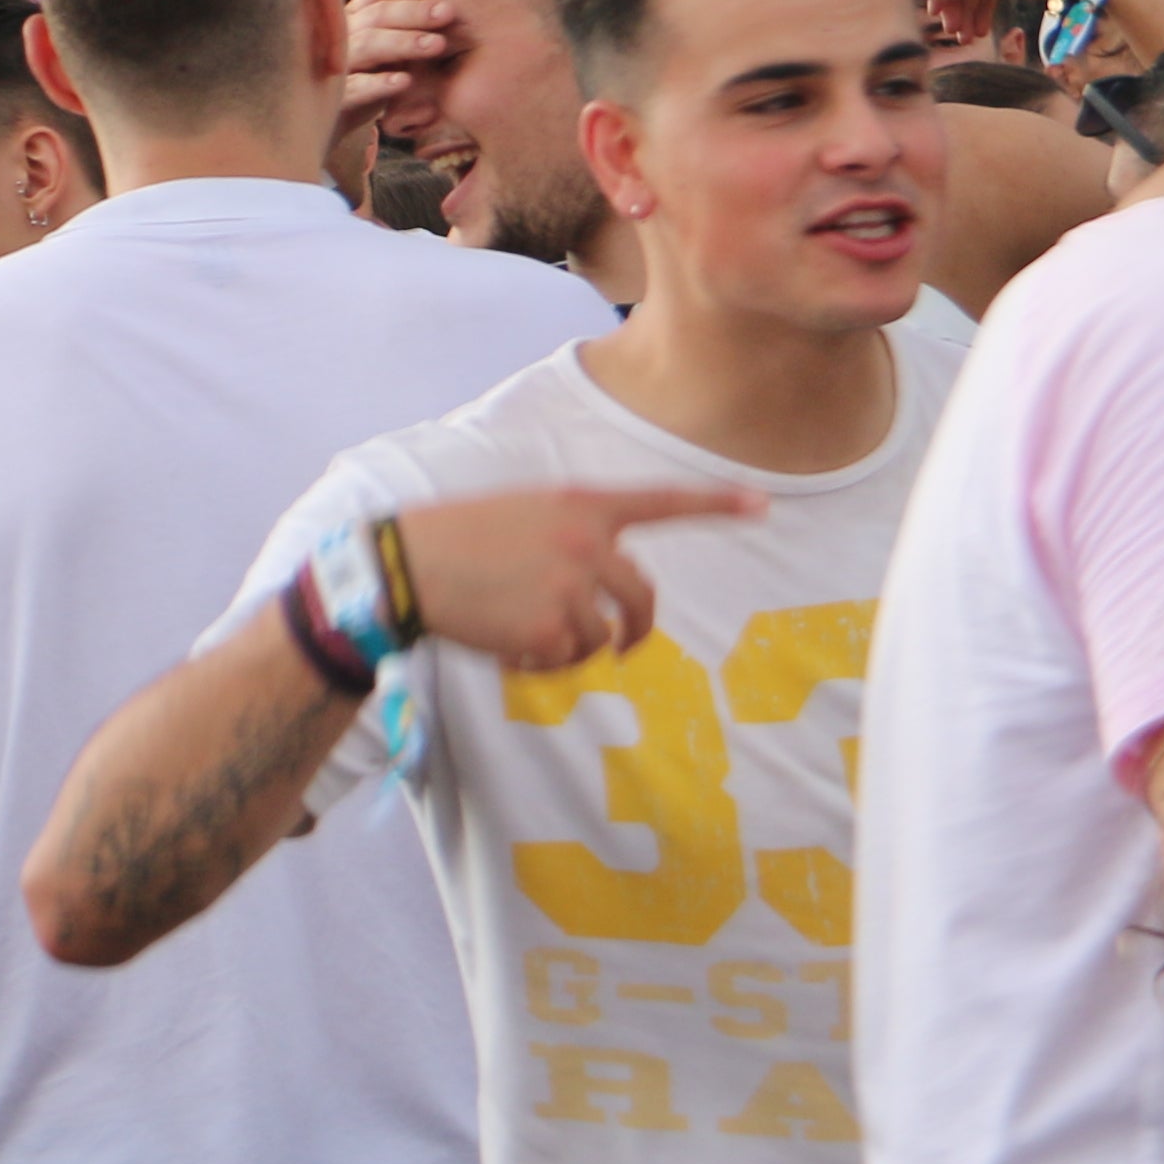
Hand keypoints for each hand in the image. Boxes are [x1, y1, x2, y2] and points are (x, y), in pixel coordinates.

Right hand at [338, 0, 457, 133]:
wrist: (334, 122)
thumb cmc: (368, 77)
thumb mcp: (384, 48)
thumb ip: (401, 25)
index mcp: (353, 19)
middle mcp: (342, 37)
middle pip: (376, 15)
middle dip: (413, 12)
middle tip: (447, 12)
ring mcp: (336, 67)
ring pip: (368, 45)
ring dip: (404, 42)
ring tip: (437, 45)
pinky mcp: (336, 99)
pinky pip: (356, 87)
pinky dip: (380, 83)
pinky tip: (405, 81)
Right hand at [393, 481, 770, 671]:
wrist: (402, 566)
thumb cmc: (453, 538)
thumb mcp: (519, 513)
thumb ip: (570, 536)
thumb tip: (603, 591)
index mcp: (579, 505)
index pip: (661, 501)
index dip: (715, 504)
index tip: (761, 505)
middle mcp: (585, 543)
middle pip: (643, 595)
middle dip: (636, 628)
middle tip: (624, 647)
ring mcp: (571, 586)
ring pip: (603, 636)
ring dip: (572, 648)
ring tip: (525, 637)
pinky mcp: (550, 627)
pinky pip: (566, 659)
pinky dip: (540, 662)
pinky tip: (505, 646)